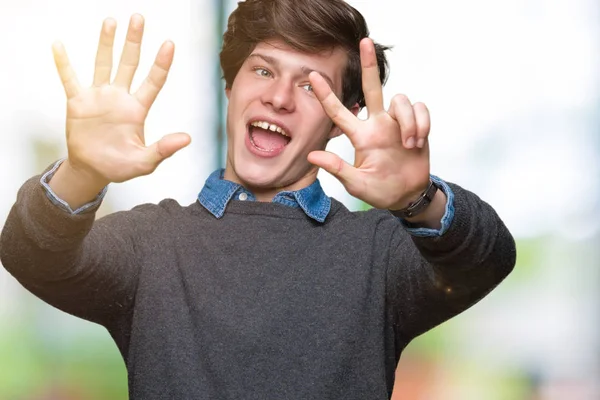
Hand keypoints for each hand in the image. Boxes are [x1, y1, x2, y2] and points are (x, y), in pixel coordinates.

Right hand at [53, 14, 190, 185]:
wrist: (92, 170)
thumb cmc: (120, 166)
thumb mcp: (144, 162)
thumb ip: (163, 150)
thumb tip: (187, 139)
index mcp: (137, 110)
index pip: (153, 82)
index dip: (161, 64)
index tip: (169, 44)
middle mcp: (120, 98)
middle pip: (129, 64)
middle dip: (134, 42)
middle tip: (138, 19)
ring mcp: (98, 98)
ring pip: (103, 64)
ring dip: (106, 44)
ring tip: (110, 22)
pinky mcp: (77, 102)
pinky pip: (70, 79)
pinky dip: (63, 63)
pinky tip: (59, 45)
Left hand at [307, 38, 430, 210]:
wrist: (408, 196)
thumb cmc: (380, 190)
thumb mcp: (357, 184)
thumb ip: (338, 169)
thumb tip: (312, 155)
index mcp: (360, 136)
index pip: (339, 112)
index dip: (326, 95)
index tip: (313, 76)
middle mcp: (377, 124)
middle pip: (372, 88)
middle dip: (369, 65)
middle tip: (364, 41)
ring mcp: (397, 123)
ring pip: (400, 100)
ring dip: (407, 121)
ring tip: (409, 144)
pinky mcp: (416, 124)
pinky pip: (420, 109)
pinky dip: (421, 124)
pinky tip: (418, 142)